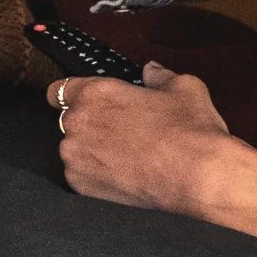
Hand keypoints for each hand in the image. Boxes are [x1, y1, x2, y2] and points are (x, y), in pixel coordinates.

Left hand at [47, 61, 241, 216]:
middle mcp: (77, 124)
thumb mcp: (183, 88)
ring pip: (75, 150)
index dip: (71, 95)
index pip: (59, 90)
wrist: (198, 178)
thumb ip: (159, 76)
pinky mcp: (81, 186)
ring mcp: (75, 157)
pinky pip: (81, 175)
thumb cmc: (190, 131)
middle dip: (89, 124)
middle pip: (69, 121)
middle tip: (120, 132)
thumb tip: (152, 70)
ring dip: (91, 151)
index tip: (83, 102)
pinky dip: (96, 174)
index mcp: (95, 93)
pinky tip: (123, 174)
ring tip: (126, 156)